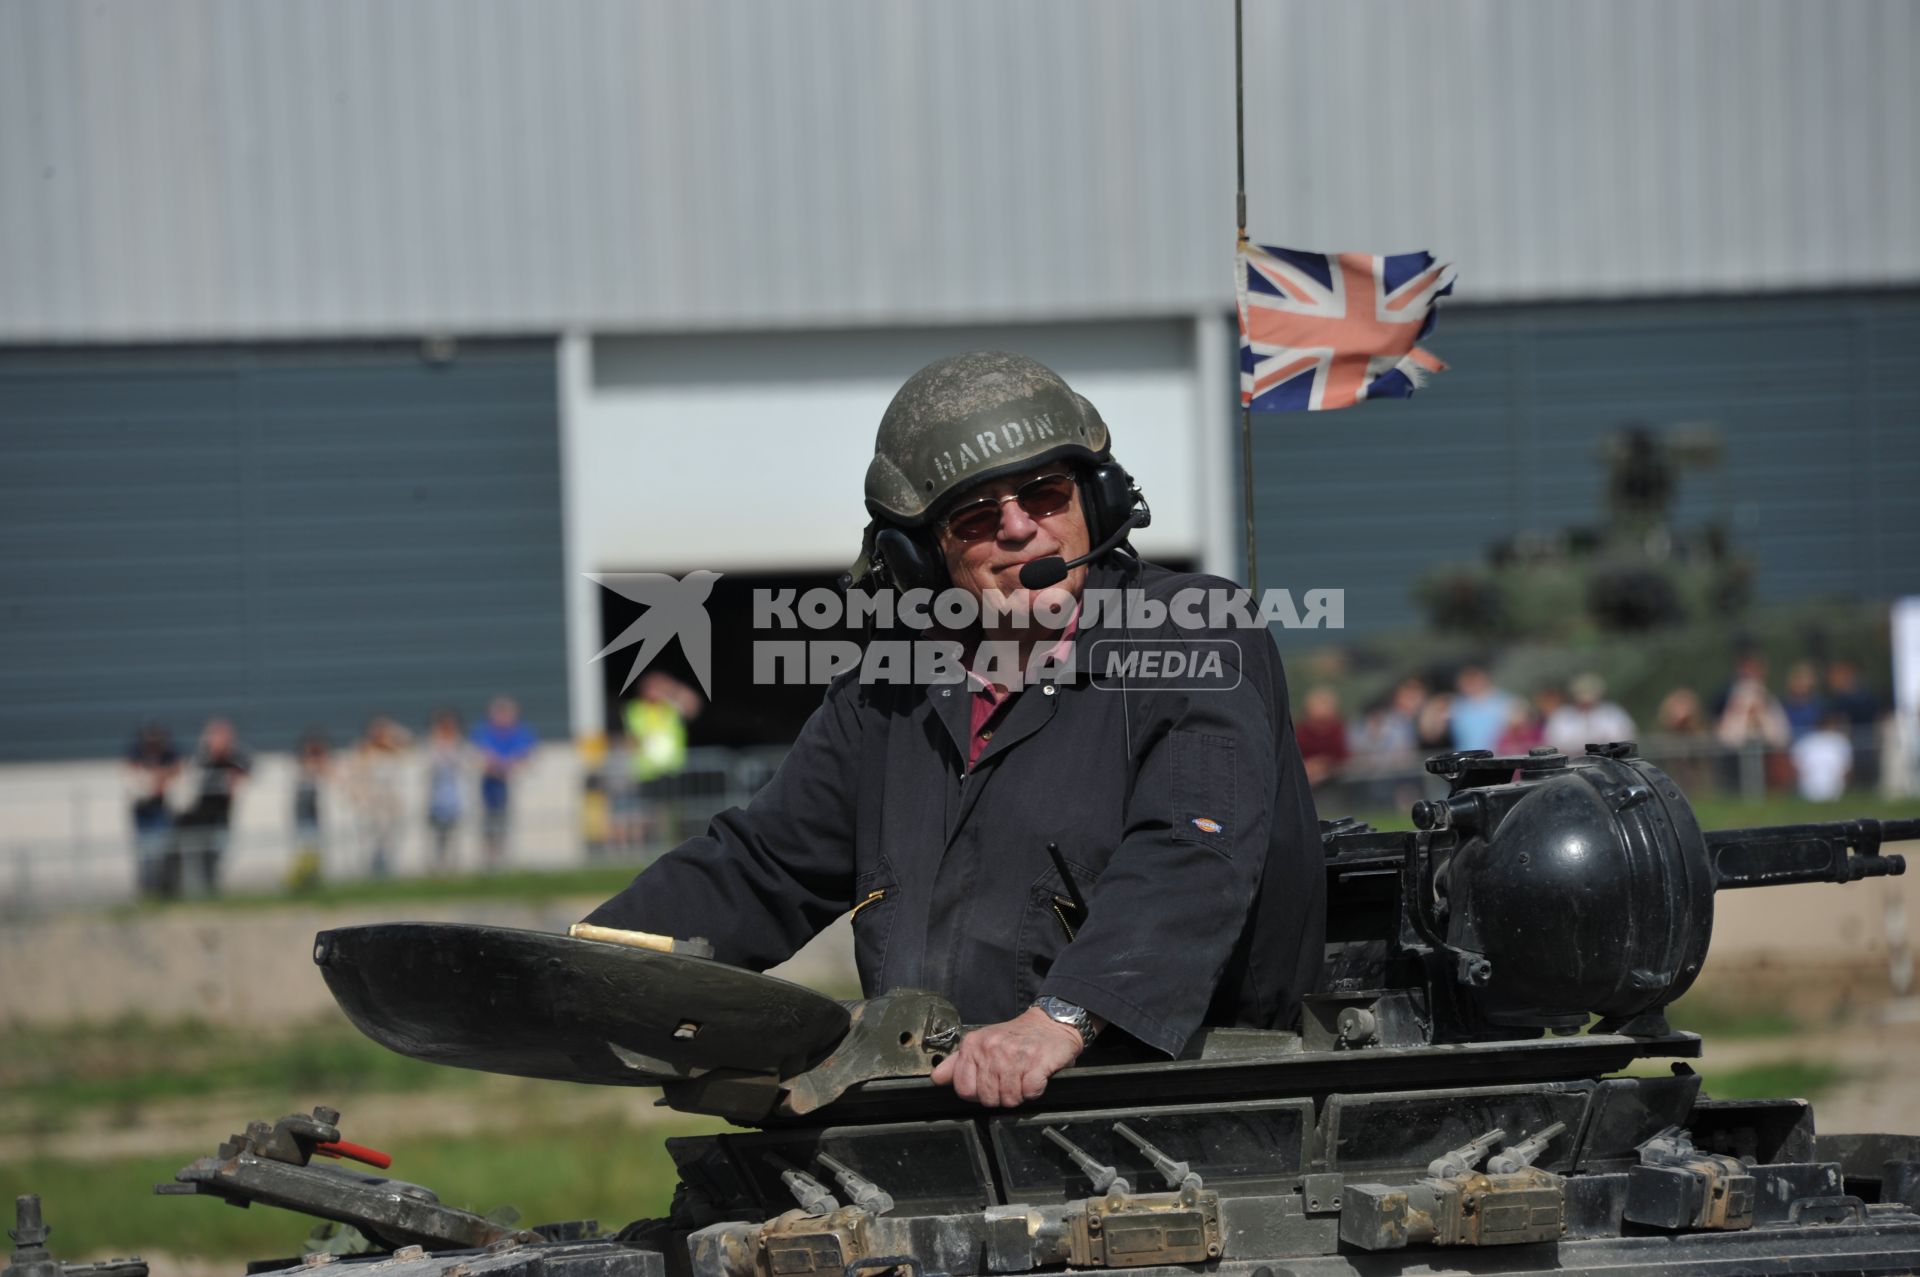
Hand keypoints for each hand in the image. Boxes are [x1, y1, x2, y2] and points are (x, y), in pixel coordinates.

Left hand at [929, 1006, 1086, 1106]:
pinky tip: (1035, 1078)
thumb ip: (957, 1062)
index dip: (977, 1093)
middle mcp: (991, 1048)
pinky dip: (1034, 1091)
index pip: (963, 1089)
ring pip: (1008, 1098)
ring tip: (1022, 1079)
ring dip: (1018, 1094)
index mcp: (973, 1045)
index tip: (988, 1084)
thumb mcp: (982, 1043)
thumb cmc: (1016, 1037)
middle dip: (999, 1096)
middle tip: (1010, 1081)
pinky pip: (1029, 1092)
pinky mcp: (1037, 1062)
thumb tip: (936, 1078)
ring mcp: (1014, 1055)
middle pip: (987, 1098)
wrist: (1050, 1022)